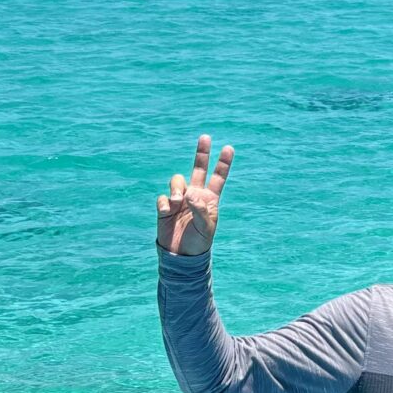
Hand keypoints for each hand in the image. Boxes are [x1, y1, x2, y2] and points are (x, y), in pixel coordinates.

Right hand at [156, 135, 231, 255]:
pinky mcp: (164, 208)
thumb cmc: (199, 242)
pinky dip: (165, 203)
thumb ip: (201, 211)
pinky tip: (167, 211)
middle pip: (198, 169)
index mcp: (210, 199)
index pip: (218, 178)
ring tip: (178, 201)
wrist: (181, 255)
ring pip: (177, 180)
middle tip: (205, 137)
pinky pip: (163, 198)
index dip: (223, 164)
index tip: (229, 148)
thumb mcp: (207, 228)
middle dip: (202, 153)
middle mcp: (195, 195)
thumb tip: (189, 195)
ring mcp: (179, 200)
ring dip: (177, 188)